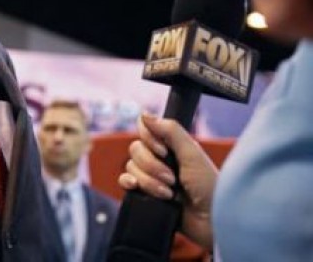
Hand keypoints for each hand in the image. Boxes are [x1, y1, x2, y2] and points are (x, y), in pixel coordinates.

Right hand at [118, 114, 217, 248]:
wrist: (211, 222)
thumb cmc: (210, 188)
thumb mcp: (192, 154)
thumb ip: (170, 131)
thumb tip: (144, 114)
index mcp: (172, 146)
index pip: (145, 129)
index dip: (149, 139)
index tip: (163, 151)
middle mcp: (160, 159)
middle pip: (136, 149)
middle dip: (152, 166)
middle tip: (172, 179)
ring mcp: (151, 176)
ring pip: (131, 167)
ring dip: (149, 181)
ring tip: (169, 193)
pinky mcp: (144, 194)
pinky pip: (124, 181)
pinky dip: (129, 183)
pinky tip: (137, 188)